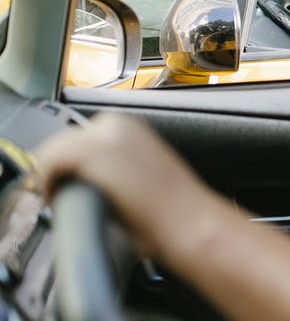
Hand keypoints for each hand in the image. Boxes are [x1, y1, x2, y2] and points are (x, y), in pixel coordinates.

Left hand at [35, 113, 224, 260]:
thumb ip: (115, 166)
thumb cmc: (172, 208)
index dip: (67, 163)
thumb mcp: (141, 174)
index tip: (64, 184)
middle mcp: (116, 123)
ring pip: (52, 150)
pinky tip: (54, 199)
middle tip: (59, 196)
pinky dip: (45, 182)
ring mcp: (103, 135)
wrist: (188, 221)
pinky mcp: (91, 153)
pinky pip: (48, 162)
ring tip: (58, 199)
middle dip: (56, 169)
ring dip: (50, 176)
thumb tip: (86, 178)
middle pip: (62, 141)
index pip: (79, 137)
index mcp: (129, 125)